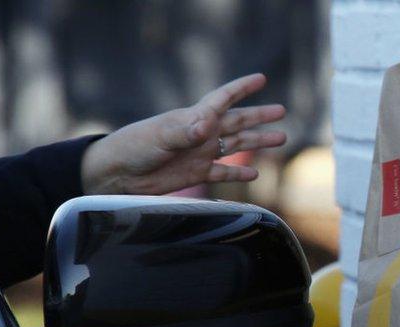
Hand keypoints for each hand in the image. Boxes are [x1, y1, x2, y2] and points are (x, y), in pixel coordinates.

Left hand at [81, 73, 286, 194]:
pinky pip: (224, 172)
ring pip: (236, 145)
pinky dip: (239, 173)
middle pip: (237, 121)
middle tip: (281, 111)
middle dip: (259, 116)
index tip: (261, 79)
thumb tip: (207, 127)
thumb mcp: (160, 137)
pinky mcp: (196, 173)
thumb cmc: (135, 147)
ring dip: (257, 142)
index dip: (242, 88)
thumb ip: (185, 132)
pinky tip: (254, 174)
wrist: (118, 174)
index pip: (224, 99)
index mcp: (194, 117)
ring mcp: (201, 153)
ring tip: (280, 138)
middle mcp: (202, 133)